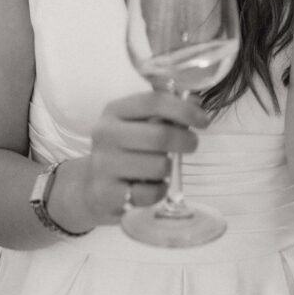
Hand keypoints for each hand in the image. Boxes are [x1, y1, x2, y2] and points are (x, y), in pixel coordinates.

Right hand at [82, 92, 208, 224]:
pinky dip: (160, 190)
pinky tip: (151, 186)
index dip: (184, 109)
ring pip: (159, 166)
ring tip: (161, 167)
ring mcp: (104, 165)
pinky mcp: (108, 194)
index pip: (154, 102)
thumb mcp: (136, 124)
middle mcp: (105, 135)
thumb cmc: (123, 149)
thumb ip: (164, 110)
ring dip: (169, 168)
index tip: (203, 120)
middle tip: (192, 144)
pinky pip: (152, 193)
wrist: (90, 186)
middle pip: (160, 135)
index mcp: (114, 111)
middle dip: (185, 141)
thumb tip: (195, 100)